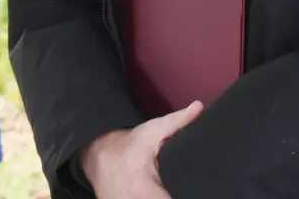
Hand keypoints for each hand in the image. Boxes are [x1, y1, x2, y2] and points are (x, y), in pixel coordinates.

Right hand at [82, 101, 202, 198]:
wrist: (99, 155)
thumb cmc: (130, 145)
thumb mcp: (152, 131)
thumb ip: (176, 122)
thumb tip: (198, 108)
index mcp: (144, 189)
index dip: (183, 196)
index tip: (191, 191)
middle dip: (175, 196)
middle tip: (179, 187)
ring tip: (164, 190)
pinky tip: (156, 193)